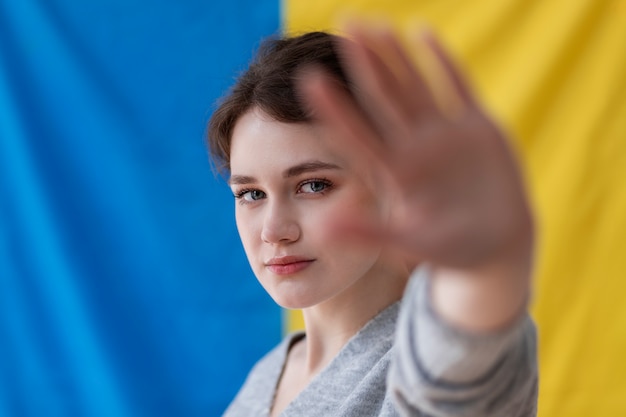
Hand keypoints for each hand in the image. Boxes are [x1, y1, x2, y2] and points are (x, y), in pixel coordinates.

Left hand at [299, 24, 532, 272]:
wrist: (497, 247)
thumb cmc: (451, 251)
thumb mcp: (410, 243)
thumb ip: (369, 234)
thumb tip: (323, 232)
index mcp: (396, 174)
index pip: (359, 134)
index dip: (335, 108)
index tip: (310, 79)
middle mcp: (415, 148)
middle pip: (385, 99)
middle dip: (366, 65)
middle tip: (344, 26)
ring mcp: (446, 136)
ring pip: (417, 86)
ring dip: (397, 56)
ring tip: (375, 24)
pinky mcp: (478, 130)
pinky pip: (459, 87)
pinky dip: (444, 61)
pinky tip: (424, 33)